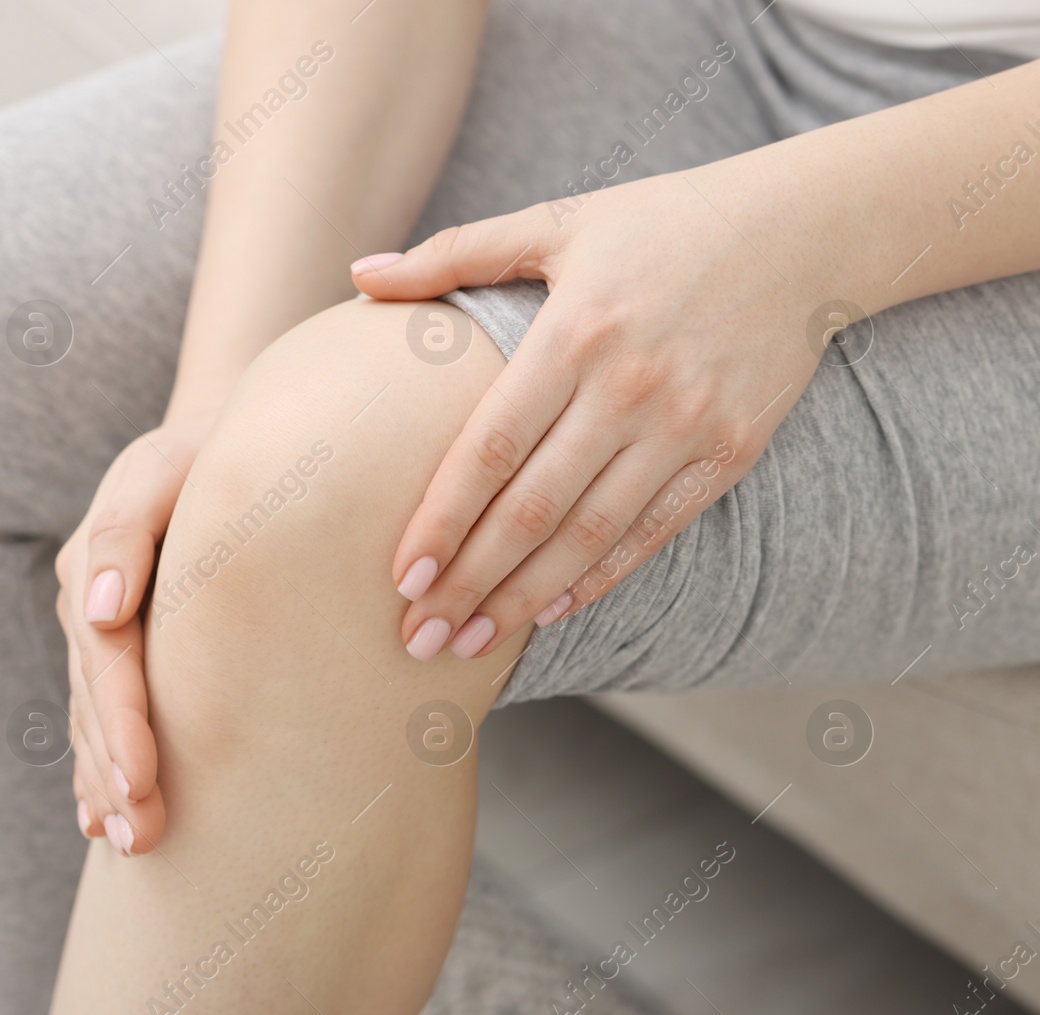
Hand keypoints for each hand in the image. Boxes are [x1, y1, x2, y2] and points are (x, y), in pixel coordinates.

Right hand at [55, 408, 216, 854]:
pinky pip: (99, 714)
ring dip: (106, 782)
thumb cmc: (202, 452)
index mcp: (93, 570)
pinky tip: (100, 815)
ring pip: (93, 720)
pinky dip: (97, 765)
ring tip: (131, 842)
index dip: (122, 728)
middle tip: (142, 839)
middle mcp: (89, 609)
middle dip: (115, 775)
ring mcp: (98, 631)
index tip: (143, 783)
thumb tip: (100, 612)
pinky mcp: (119, 645)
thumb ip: (124, 533)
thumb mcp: (160, 470)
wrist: (214, 440)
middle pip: (95, 706)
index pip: (106, 666)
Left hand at [353, 165, 831, 658]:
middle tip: (418, 638)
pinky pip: (651, 533)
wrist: (803, 230)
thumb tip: (359, 275)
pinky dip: (597, 579)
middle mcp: (631, 387)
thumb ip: (454, 253)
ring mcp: (686, 426)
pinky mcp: (730, 452)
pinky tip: (545, 612)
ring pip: (589, 536)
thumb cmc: (659, 224)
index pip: (490, 450)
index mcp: (576, 332)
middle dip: (469, 584)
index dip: (441, 521)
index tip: (400, 577)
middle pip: (532, 510)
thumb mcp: (556, 222)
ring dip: (523, 599)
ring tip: (468, 644)